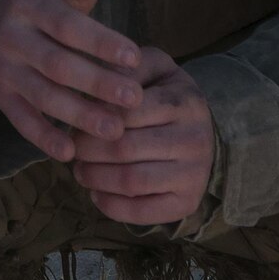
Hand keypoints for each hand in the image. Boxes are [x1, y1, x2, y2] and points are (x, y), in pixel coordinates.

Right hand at [0, 0, 143, 161]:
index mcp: (29, 4)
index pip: (66, 26)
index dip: (100, 42)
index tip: (135, 58)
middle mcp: (11, 37)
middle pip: (56, 65)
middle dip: (97, 84)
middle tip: (135, 99)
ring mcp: (5, 69)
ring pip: (42, 96)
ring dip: (78, 115)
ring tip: (114, 130)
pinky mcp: (2, 95)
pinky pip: (21, 120)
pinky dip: (43, 138)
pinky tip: (70, 153)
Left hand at [71, 48, 215, 225]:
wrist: (206, 131)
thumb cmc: (166, 96)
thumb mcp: (155, 69)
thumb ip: (128, 67)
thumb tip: (100, 78)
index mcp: (183, 101)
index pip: (126, 112)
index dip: (92, 118)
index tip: (74, 119)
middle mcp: (194, 139)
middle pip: (123, 149)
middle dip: (86, 151)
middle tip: (72, 149)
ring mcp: (194, 174)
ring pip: (130, 182)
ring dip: (94, 179)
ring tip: (80, 171)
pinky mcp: (187, 203)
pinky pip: (143, 213)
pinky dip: (111, 206)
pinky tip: (97, 194)